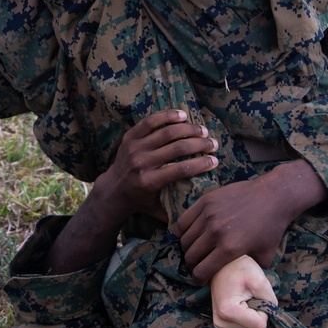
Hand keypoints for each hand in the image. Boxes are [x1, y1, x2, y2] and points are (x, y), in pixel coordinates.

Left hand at [95, 109, 219, 223]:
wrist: (112, 189)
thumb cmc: (140, 201)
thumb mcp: (158, 210)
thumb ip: (178, 212)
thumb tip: (202, 210)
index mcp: (149, 182)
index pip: (181, 170)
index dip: (201, 164)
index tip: (215, 161)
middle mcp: (142, 163)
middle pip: (177, 148)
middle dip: (199, 144)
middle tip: (213, 144)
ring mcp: (134, 148)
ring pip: (166, 132)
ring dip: (188, 129)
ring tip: (203, 130)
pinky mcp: (129, 137)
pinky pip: (150, 122)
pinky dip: (167, 116)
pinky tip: (182, 115)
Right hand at [173, 159, 326, 283]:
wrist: (273, 196)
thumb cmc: (271, 227)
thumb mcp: (266, 255)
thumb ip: (252, 270)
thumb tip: (243, 281)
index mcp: (229, 249)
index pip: (201, 271)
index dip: (199, 278)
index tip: (201, 278)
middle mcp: (215, 232)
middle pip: (190, 256)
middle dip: (193, 264)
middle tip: (198, 263)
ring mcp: (208, 215)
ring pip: (185, 239)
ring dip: (188, 247)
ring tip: (195, 248)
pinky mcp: (205, 201)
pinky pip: (184, 221)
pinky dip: (184, 230)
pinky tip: (191, 233)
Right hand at [210, 255, 276, 327]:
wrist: (223, 264)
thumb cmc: (240, 268)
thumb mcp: (259, 278)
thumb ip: (270, 299)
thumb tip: (273, 314)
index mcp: (228, 311)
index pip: (260, 326)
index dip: (264, 312)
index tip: (256, 298)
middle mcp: (221, 323)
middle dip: (259, 321)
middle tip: (252, 302)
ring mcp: (219, 326)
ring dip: (253, 325)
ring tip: (247, 306)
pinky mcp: (221, 327)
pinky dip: (248, 327)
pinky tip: (243, 311)